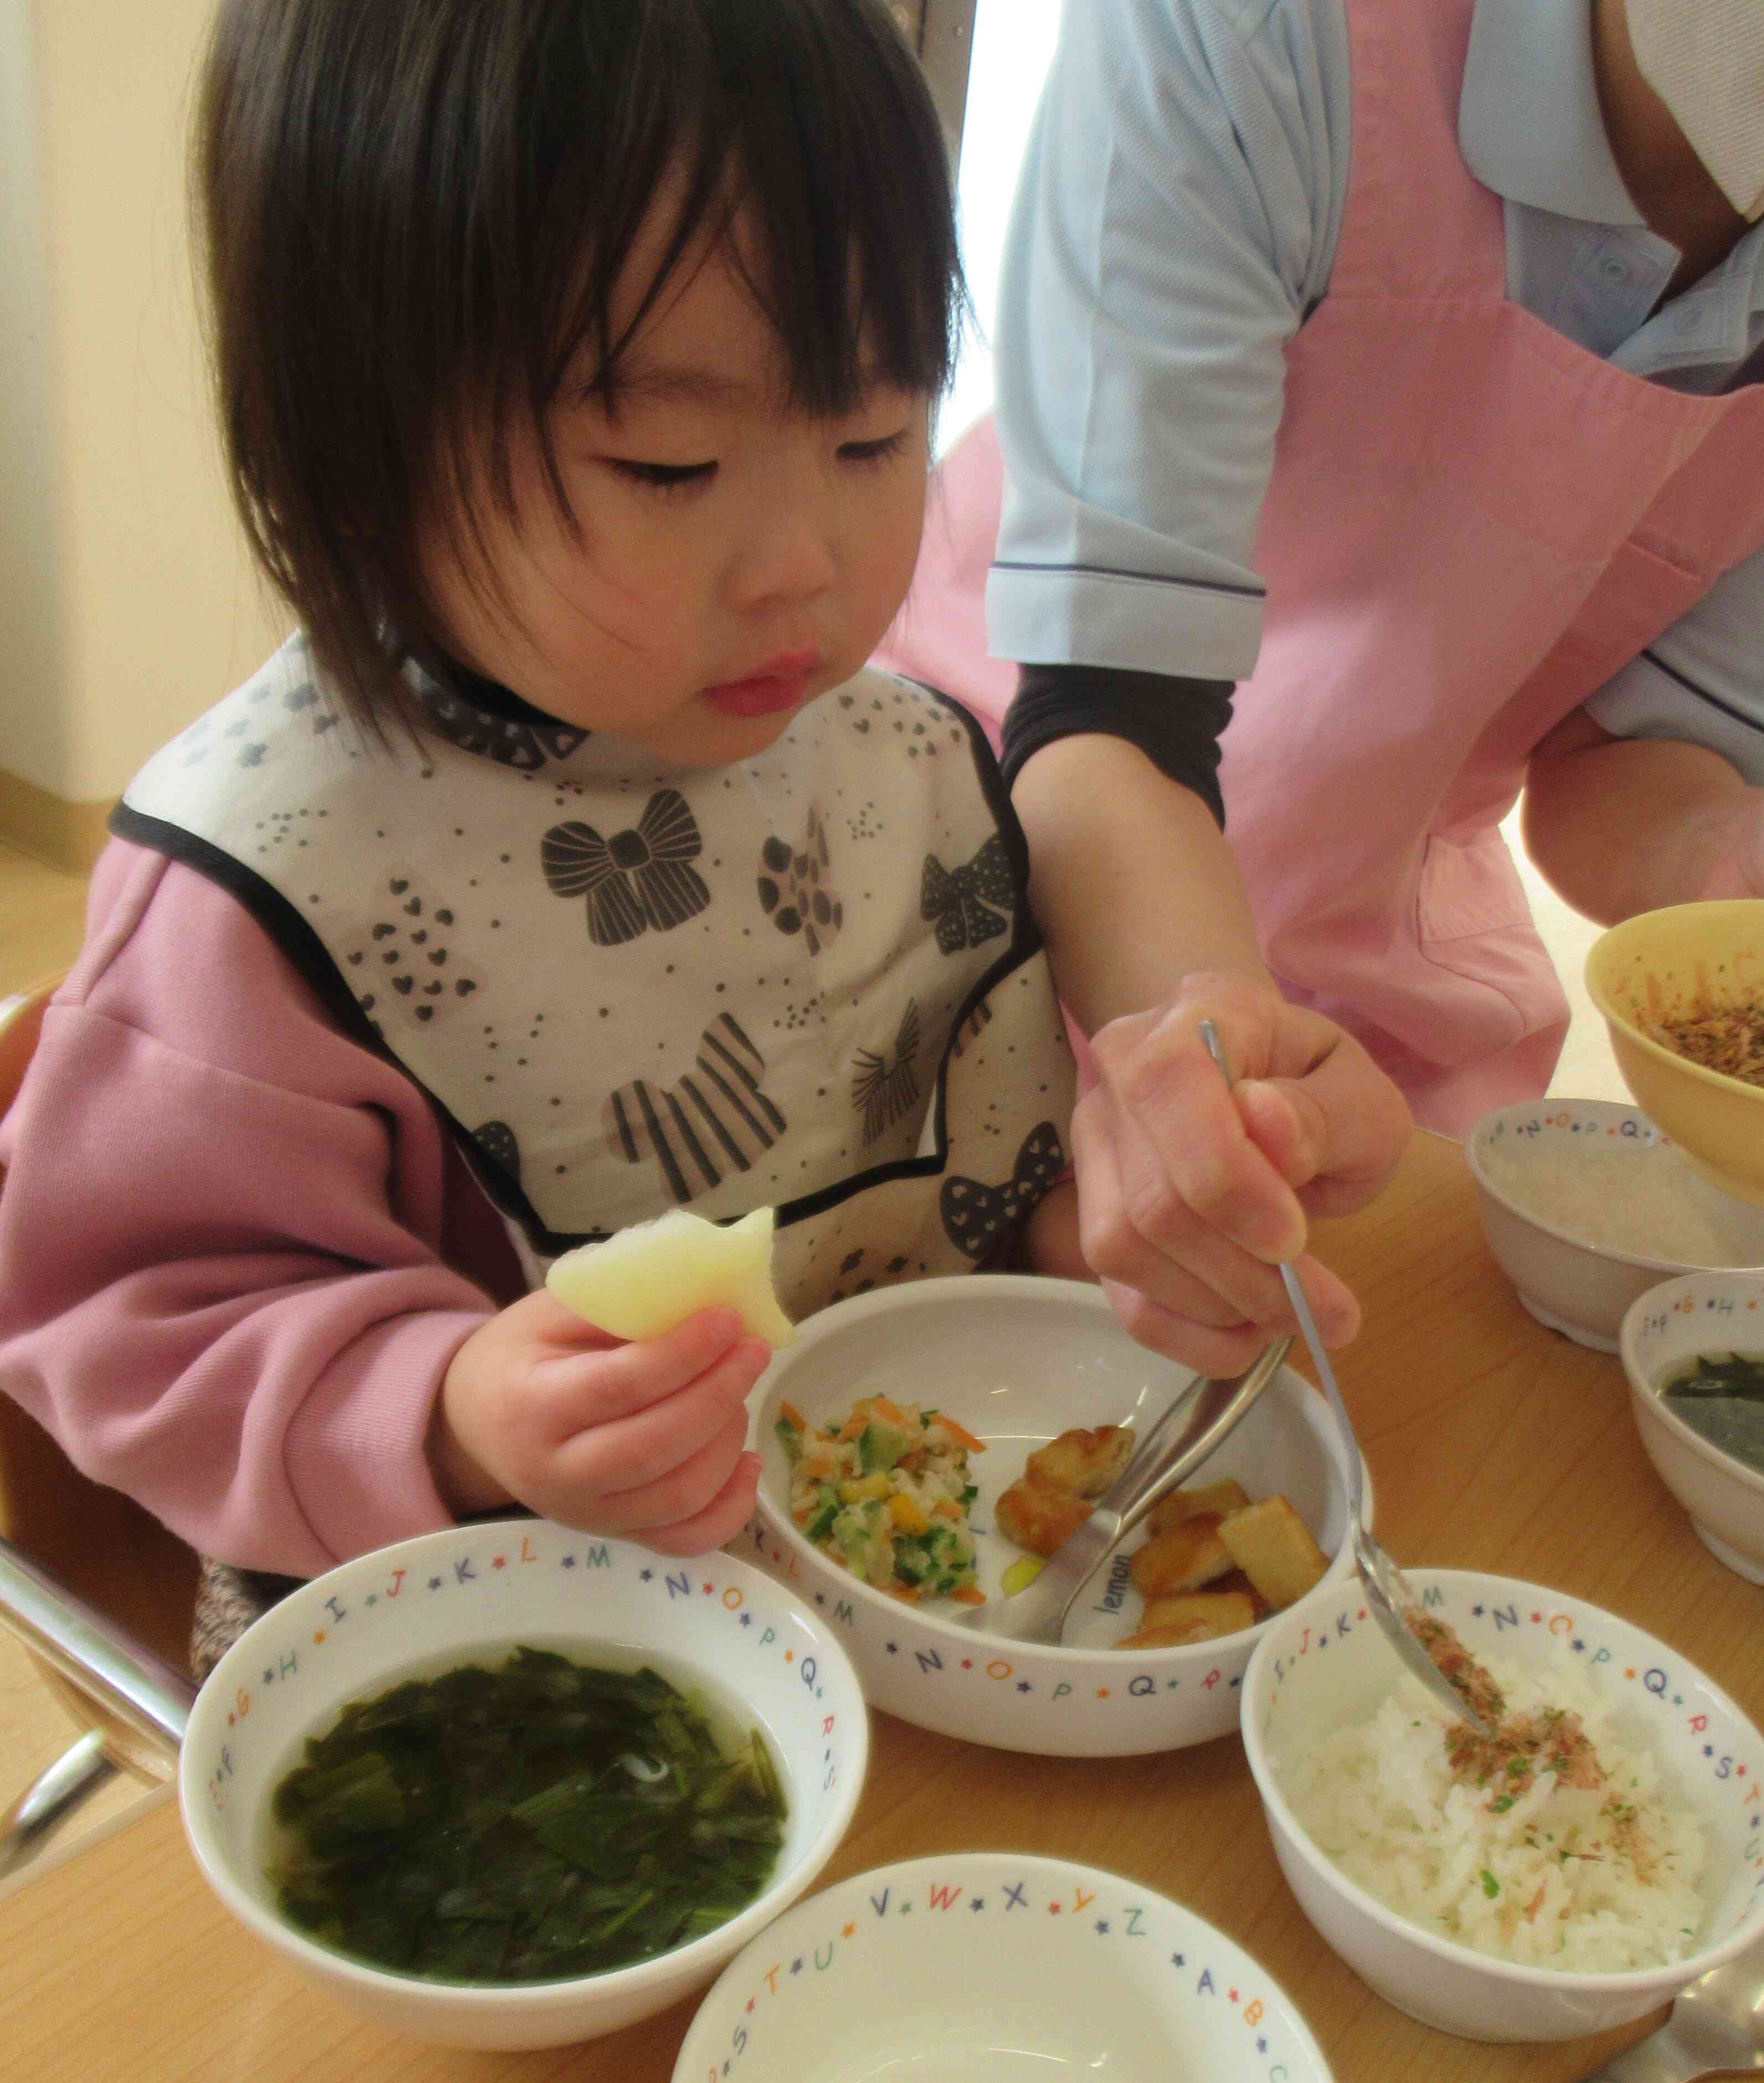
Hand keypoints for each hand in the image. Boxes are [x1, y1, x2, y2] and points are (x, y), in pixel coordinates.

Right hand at [433, 1291, 767, 1552]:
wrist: (479, 1420)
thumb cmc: (523, 1354)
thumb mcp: (552, 1312)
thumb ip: (620, 1304)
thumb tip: (705, 1294)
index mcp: (533, 1407)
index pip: (620, 1386)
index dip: (683, 1353)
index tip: (728, 1319)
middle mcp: (558, 1474)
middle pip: (654, 1448)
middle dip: (717, 1395)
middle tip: (752, 1349)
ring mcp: (589, 1514)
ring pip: (678, 1497)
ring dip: (727, 1442)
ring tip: (738, 1392)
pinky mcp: (617, 1535)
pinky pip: (685, 1540)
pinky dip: (730, 1507)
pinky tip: (748, 1461)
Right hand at [1069, 972, 1410, 1374]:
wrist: (1266, 1086)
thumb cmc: (1317, 1088)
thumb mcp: (1361, 1092)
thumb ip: (1326, 1113)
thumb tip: (1268, 1128)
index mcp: (1193, 1017)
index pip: (1168, 1088)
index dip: (1226, 1180)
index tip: (1295, 1240)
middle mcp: (1119, 1074)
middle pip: (1149, 1197)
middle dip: (1241, 1272)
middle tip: (1323, 1308)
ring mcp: (1094, 1144)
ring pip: (1120, 1249)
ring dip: (1214, 1305)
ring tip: (1289, 1315)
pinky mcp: (1092, 1212)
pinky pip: (1117, 1294)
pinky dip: (1185, 1335)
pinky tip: (1245, 1338)